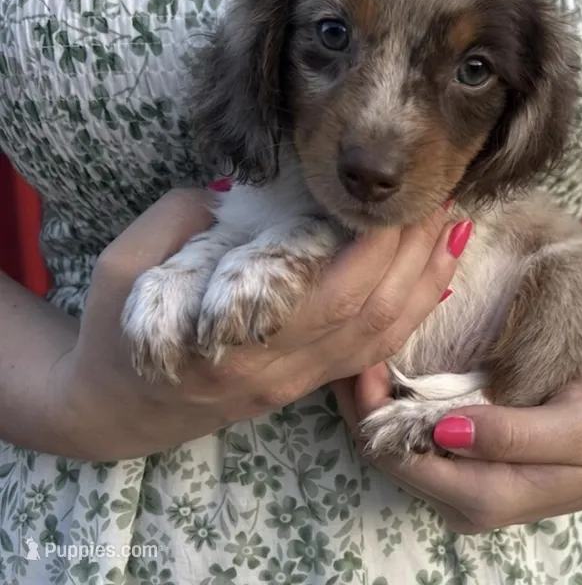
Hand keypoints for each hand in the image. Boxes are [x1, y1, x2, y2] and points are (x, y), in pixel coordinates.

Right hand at [52, 188, 461, 459]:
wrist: (117, 406)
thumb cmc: (115, 334)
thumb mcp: (124, 268)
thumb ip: (180, 219)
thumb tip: (237, 188)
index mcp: (236, 342)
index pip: (330, 296)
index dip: (374, 248)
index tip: (396, 197)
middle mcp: (280, 368)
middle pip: (371, 313)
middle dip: (414, 254)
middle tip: (440, 197)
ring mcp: (297, 382)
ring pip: (382, 338)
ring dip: (425, 282)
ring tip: (453, 228)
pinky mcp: (304, 384)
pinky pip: (371, 352)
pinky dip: (409, 312)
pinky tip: (432, 276)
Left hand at [334, 364, 581, 533]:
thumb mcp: (577, 428)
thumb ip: (512, 435)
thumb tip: (444, 430)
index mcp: (485, 497)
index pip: (400, 457)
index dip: (374, 409)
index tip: (367, 354)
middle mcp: (464, 502)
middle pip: (387, 455)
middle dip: (365, 404)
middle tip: (358, 345)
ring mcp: (462, 488)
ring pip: (394, 448)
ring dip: (376, 404)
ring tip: (369, 351)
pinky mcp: (466, 469)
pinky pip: (413, 439)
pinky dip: (396, 406)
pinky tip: (394, 371)